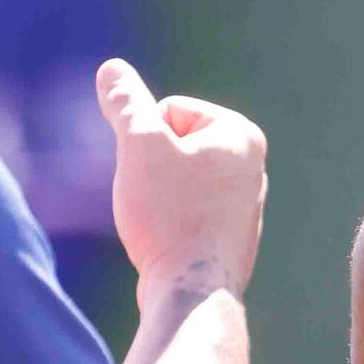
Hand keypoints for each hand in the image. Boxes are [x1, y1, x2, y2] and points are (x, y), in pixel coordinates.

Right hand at [96, 59, 265, 298]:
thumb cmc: (170, 216)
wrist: (191, 294)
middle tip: (158, 203)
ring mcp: (241, 204)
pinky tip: (169, 246)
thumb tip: (112, 70)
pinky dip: (165, 224)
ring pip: (173, 181)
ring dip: (154, 197)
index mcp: (242, 136)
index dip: (145, 140)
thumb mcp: (140, 146)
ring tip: (163, 225)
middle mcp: (251, 167)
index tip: (156, 176)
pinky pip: (181, 212)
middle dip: (150, 169)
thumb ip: (126, 104)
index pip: (169, 110)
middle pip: (171, 145)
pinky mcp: (226, 236)